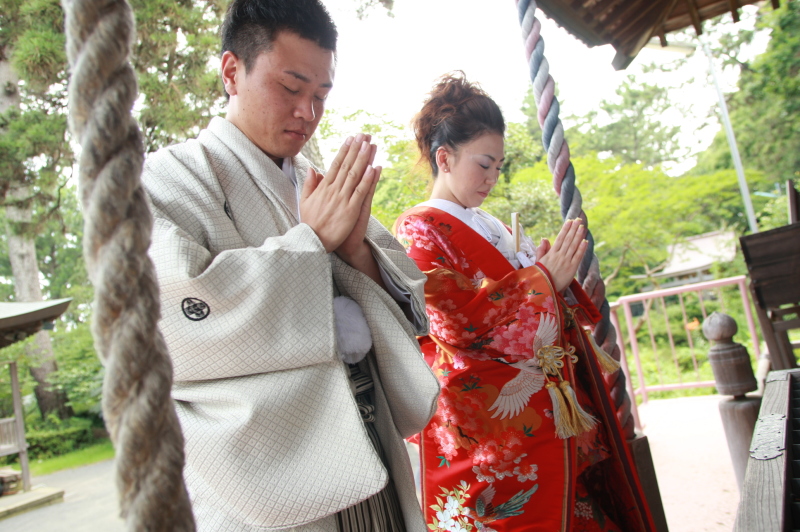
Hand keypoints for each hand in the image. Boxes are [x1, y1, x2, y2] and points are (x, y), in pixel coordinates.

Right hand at [300, 133, 377, 252]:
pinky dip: (367, 180)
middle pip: (347, 165)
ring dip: (363, 159)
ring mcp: (342, 199)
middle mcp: (333, 190)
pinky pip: (360, 192)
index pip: (336, 164)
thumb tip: (312, 169)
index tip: (350, 138)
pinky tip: (373, 168)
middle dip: (355, 149)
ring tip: (369, 144)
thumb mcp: (304, 201)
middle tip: (363, 135)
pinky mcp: (350, 210)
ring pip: (354, 175)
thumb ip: (309, 184)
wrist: (312, 241)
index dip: (344, 150)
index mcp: (323, 187)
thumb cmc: (309, 223)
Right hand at [537, 219, 587, 291]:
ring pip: (573, 246)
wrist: (544, 289)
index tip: (569, 221)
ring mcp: (566, 262)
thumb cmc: (541, 277)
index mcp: (551, 254)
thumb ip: (541, 250)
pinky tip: (585, 241)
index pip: (560, 238)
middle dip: (573, 229)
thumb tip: (544, 238)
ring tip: (582, 227)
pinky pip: (578, 256)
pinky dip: (582, 248)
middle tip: (579, 220)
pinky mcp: (572, 269)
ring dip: (578, 235)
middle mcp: (559, 256)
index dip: (565, 229)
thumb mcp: (538, 262)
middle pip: (568, 240)